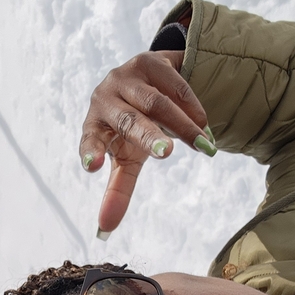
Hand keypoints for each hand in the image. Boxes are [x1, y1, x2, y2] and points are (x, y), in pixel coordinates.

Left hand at [79, 50, 213, 235]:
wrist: (149, 81)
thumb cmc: (132, 130)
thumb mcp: (126, 159)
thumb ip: (118, 192)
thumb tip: (104, 232)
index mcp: (94, 126)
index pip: (89, 140)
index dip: (90, 152)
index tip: (94, 167)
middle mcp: (104, 98)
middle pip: (128, 121)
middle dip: (148, 137)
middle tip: (166, 153)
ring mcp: (125, 77)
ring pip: (155, 103)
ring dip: (182, 125)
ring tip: (204, 145)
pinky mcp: (148, 61)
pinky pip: (173, 86)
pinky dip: (191, 107)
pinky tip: (204, 124)